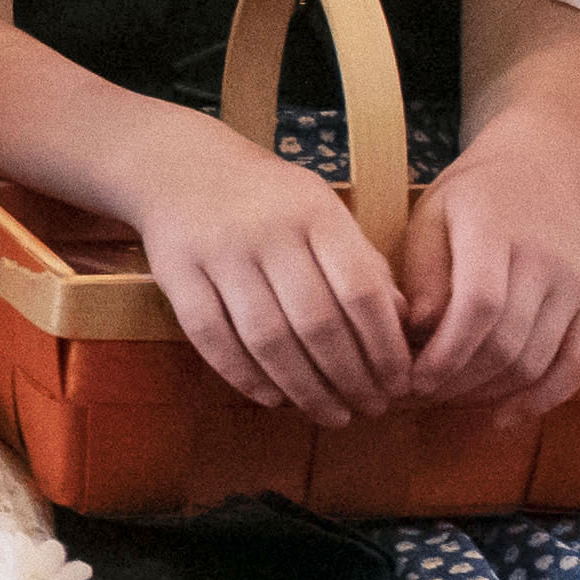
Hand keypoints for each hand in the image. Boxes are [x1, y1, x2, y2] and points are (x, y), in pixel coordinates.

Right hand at [124, 117, 411, 421]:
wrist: (178, 165)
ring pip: (267, 339)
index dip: (384, 346)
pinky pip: (214, 339)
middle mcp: (269, 232)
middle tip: (371, 407)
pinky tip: (274, 399)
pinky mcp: (177, 274)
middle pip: (317, 323)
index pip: (361, 291)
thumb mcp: (321, 209)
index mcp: (315, 213)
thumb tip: (402, 325)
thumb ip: (360, 260)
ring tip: (332, 414)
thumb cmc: (267, 198)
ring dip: (304, 388)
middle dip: (351, 377)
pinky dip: (245, 377)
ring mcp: (220, 253)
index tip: (400, 381)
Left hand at [399, 140, 579, 419]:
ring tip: (453, 399)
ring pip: (537, 361)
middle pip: (506, 342)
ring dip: (491, 394)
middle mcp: (548, 257)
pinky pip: (579, 363)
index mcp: (497, 229)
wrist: (545, 165)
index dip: (446, 353)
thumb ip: (423, 273)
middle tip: (424, 395)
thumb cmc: (475, 197)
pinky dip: (544, 398)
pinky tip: (507, 416)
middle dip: (459, 382)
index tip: (414, 380)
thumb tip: (416, 334)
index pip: (479, 305)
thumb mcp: (433, 216)